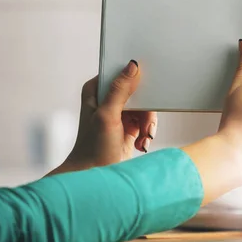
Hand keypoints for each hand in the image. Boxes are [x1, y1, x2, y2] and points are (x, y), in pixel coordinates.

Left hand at [47, 60, 157, 175]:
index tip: (147, 91)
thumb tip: (132, 65)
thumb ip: (119, 90)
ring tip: (143, 138)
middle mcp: (107, 99)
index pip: (120, 73)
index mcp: (96, 90)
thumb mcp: (107, 116)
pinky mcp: (129, 125)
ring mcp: (119, 112)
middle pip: (138, 91)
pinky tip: (141, 143)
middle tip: (146, 125)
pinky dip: (147, 132)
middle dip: (146, 110)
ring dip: (147, 124)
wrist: (97, 175)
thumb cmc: (94, 149)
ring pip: (145, 107)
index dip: (136, 79)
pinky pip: (146, 121)